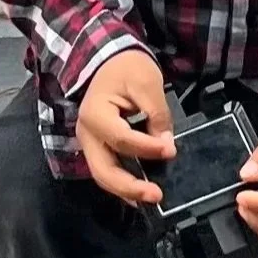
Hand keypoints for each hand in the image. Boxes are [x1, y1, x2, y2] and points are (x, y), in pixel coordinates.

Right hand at [76, 50, 175, 205]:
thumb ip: (157, 114)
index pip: (122, 139)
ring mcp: (90, 143)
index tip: (171, 149)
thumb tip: (166, 144)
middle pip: (104, 170)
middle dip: (130, 186)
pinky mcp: (98, 147)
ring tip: (151, 198)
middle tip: (156, 195)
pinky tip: (141, 191)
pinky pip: (108, 170)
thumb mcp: (146, 83)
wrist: (110, 60)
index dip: (147, 147)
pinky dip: (124, 183)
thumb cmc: (127, 68)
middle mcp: (86, 134)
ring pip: (104, 176)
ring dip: (127, 190)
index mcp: (95, 114)